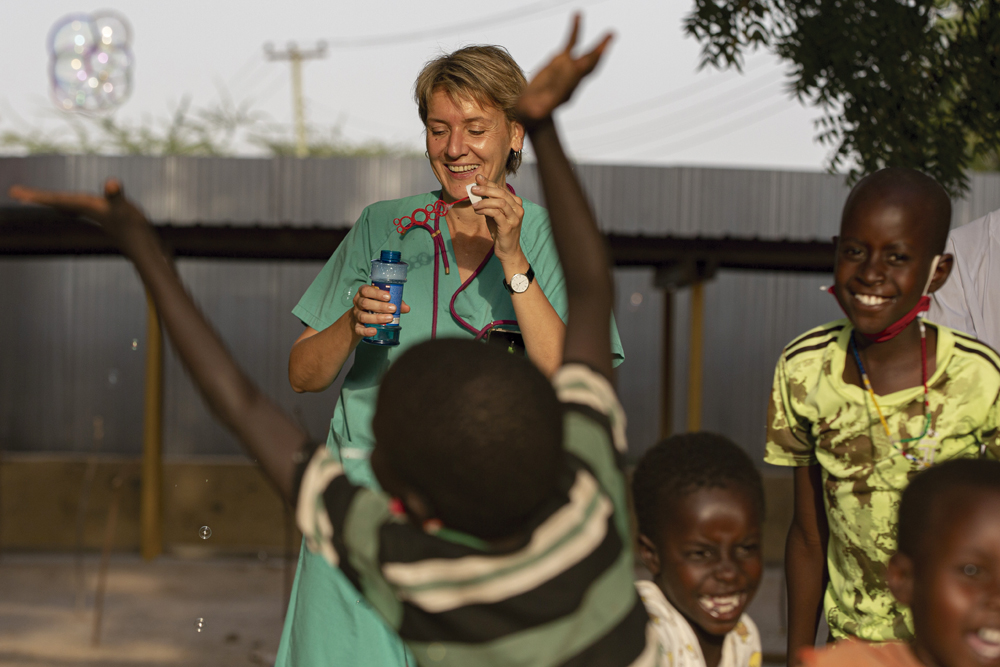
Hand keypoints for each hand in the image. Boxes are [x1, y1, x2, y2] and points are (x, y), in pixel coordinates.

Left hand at [9, 179, 149, 245]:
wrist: (143, 247)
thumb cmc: (133, 226)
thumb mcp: (124, 207)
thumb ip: (116, 195)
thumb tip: (111, 184)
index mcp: (86, 206)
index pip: (56, 199)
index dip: (37, 195)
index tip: (15, 193)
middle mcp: (86, 211)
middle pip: (56, 203)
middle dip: (36, 198)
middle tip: (14, 193)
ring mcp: (94, 215)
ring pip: (65, 206)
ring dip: (50, 201)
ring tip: (33, 198)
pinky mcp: (102, 217)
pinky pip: (77, 208)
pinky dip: (68, 205)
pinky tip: (67, 207)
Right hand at [350, 284, 409, 337]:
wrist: (361, 318)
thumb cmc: (374, 305)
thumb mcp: (383, 300)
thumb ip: (395, 302)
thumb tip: (406, 308)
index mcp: (363, 293)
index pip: (366, 290)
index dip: (377, 293)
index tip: (388, 297)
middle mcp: (358, 303)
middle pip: (365, 303)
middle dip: (380, 306)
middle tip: (393, 309)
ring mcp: (356, 314)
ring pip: (363, 316)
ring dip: (377, 318)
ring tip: (389, 318)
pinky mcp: (356, 326)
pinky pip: (359, 329)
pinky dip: (366, 331)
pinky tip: (374, 331)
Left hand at [470, 173, 525, 264]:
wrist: (507, 250)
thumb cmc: (500, 231)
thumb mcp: (494, 214)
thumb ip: (488, 203)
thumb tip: (477, 190)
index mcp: (516, 203)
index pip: (502, 189)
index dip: (489, 183)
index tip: (478, 178)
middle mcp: (518, 208)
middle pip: (501, 193)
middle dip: (486, 189)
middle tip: (473, 188)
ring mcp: (514, 218)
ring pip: (499, 202)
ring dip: (484, 201)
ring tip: (474, 204)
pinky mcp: (508, 226)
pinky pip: (496, 214)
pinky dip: (485, 210)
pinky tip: (478, 211)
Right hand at [515, 14, 612, 127]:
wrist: (534, 109)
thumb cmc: (533, 112)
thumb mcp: (535, 112)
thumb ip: (539, 107)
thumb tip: (537, 108)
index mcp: (568, 86)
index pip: (582, 72)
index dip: (590, 62)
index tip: (597, 51)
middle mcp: (573, 76)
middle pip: (590, 61)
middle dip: (600, 50)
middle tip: (612, 35)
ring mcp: (568, 67)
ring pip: (585, 51)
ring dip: (596, 40)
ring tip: (607, 29)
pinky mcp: (560, 60)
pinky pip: (570, 42)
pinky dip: (574, 29)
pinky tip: (577, 16)